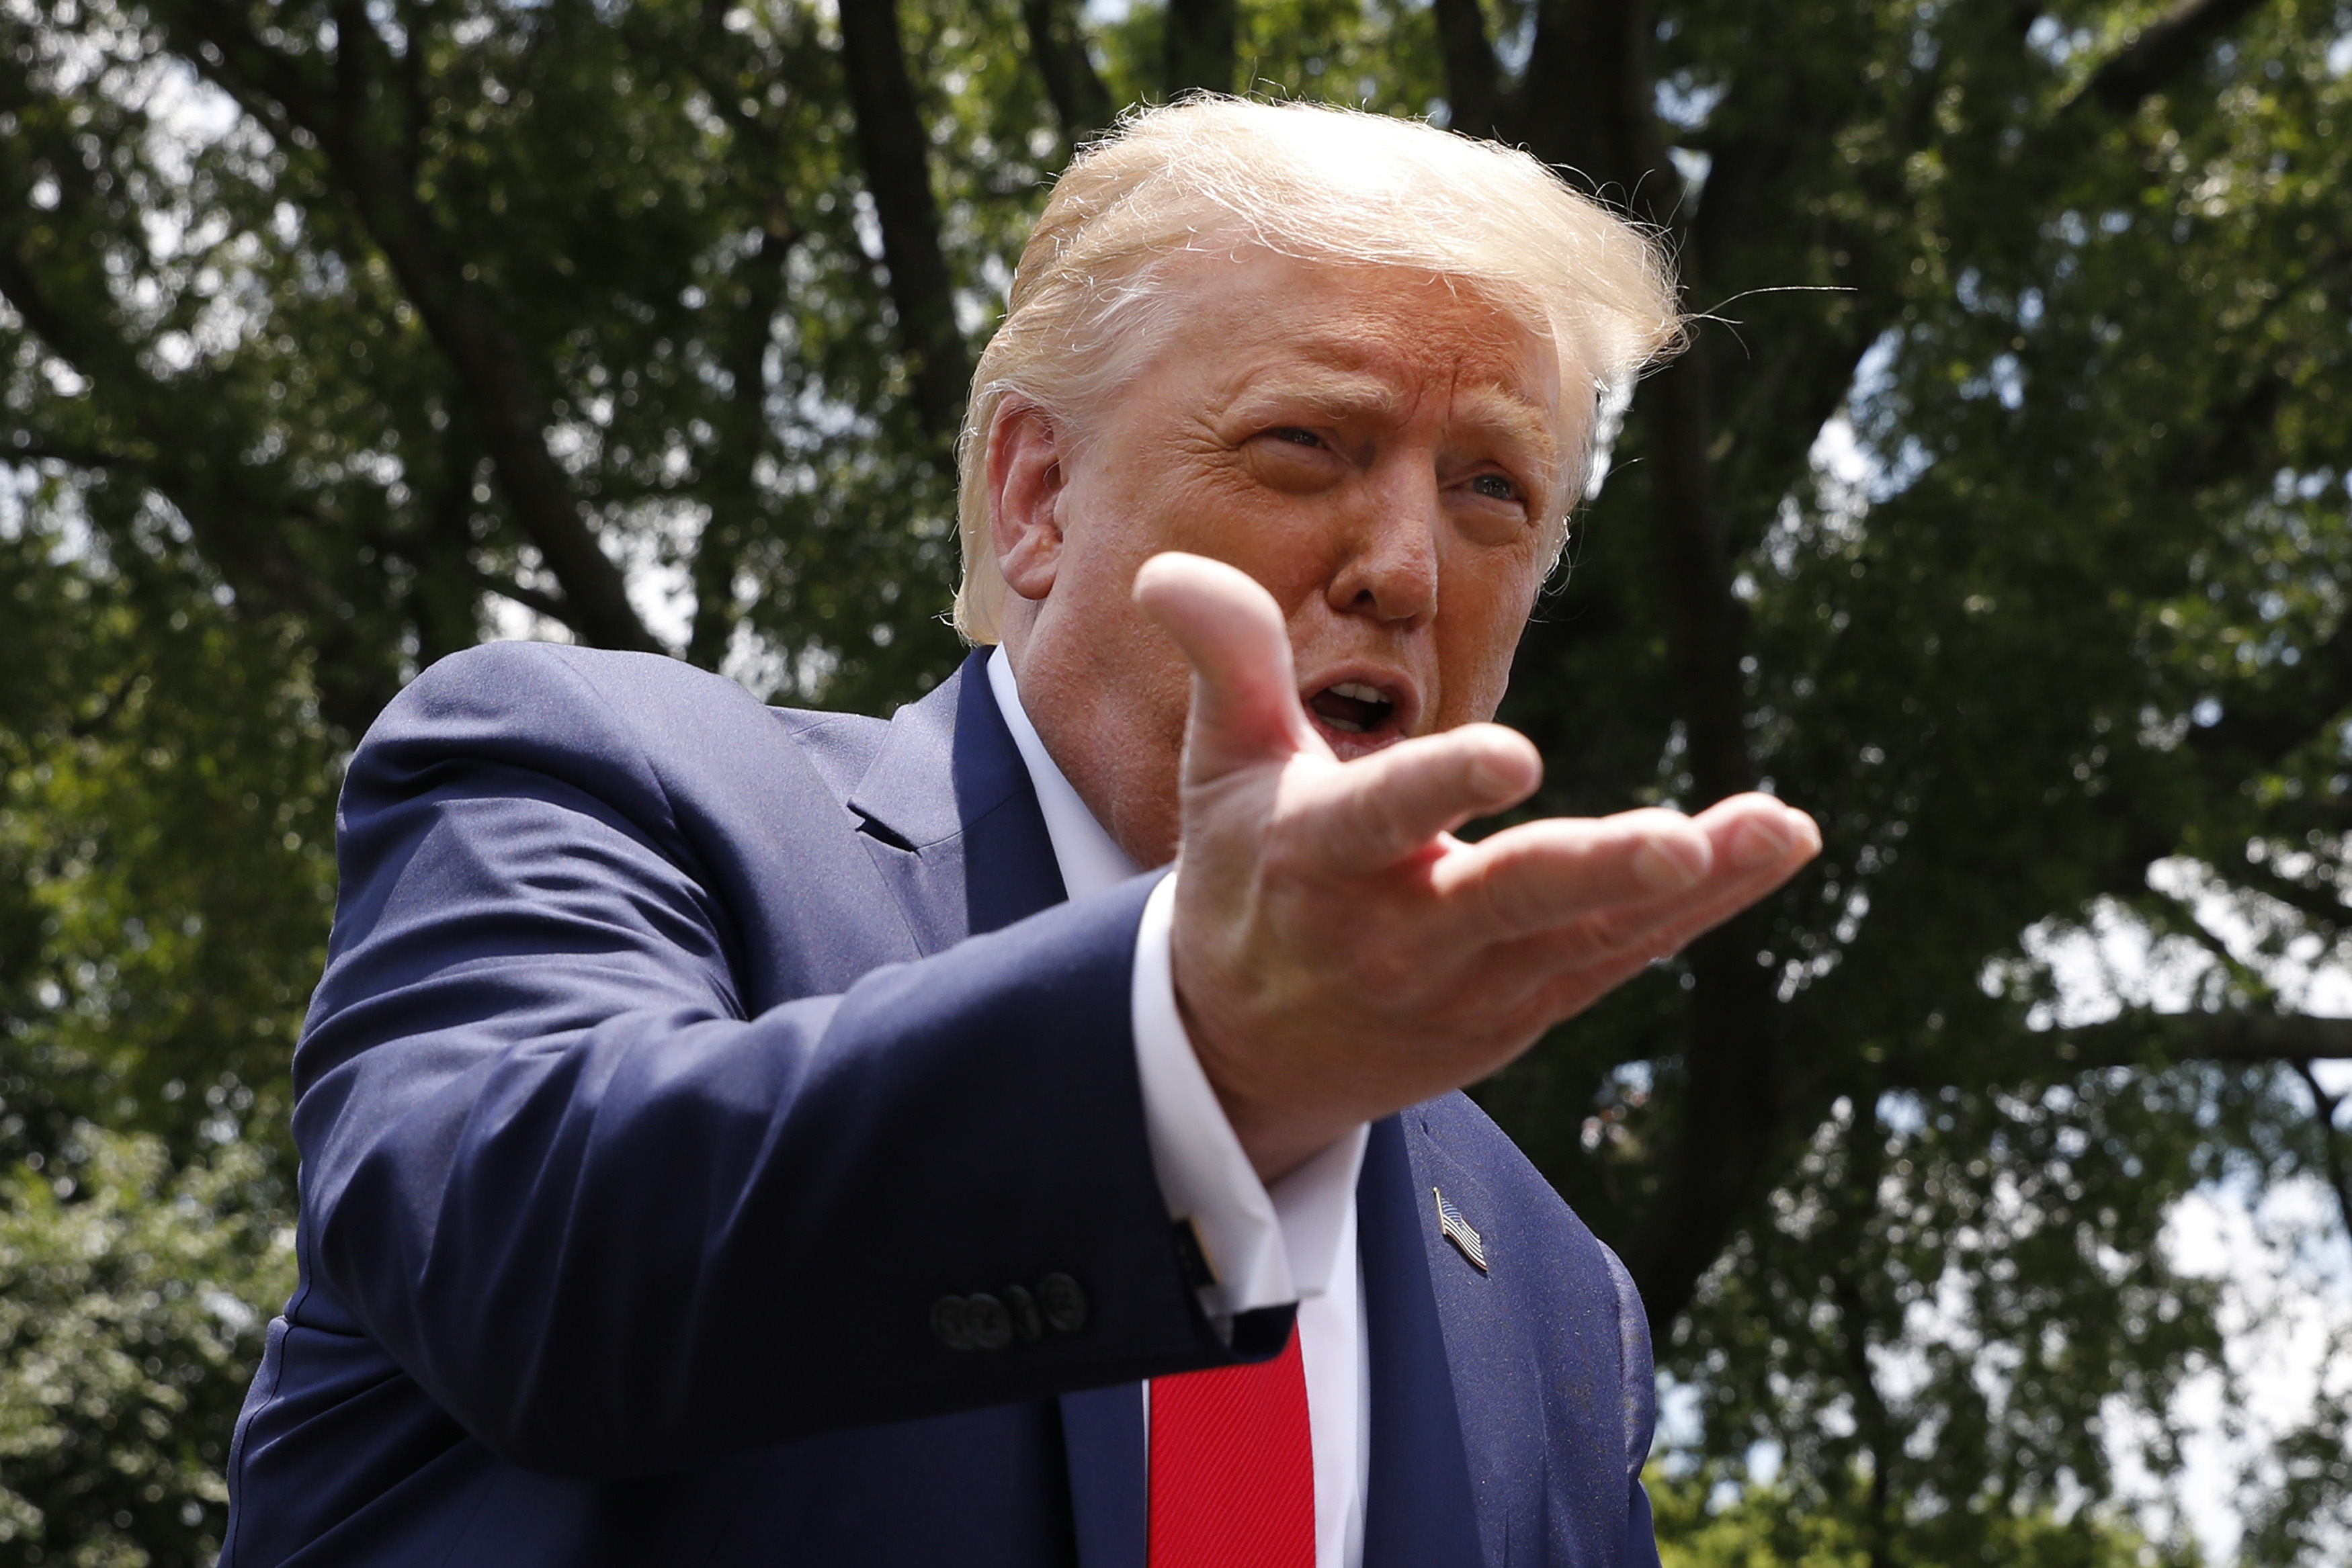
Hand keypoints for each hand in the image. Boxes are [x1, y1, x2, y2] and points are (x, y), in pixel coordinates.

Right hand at [1134, 552, 1821, 1181]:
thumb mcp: (1224, 769)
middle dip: (1593, 873)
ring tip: (1773, 831)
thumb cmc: (1245, 877)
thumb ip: (1225, 662)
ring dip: (1689, 891)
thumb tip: (1171, 566)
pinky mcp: (1529, 1007)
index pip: (1377, 820)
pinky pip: (1624, 956)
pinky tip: (1776, 847)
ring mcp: (1473, 983)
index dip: (1441, 789)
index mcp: (1314, 863)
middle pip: (1506, 902)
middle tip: (1679, 844)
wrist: (1250, 1051)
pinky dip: (1704, 909)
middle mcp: (1398, 935)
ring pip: (1589, 937)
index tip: (1516, 755)